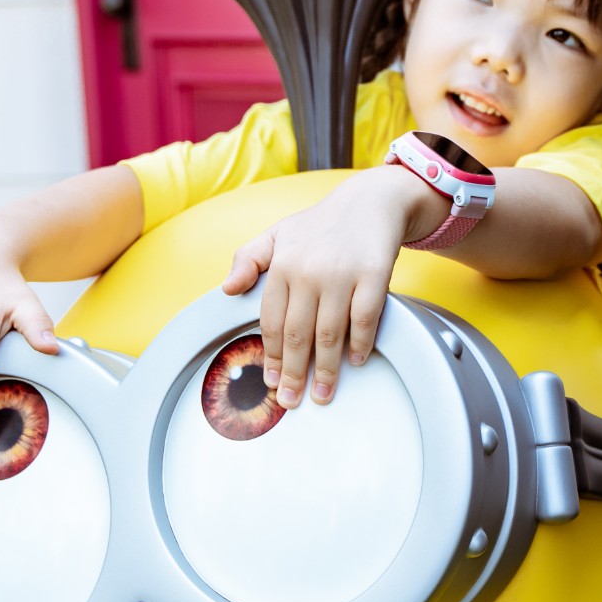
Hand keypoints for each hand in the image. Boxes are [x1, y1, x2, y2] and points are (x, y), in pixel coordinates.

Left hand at [221, 168, 447, 406]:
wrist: (370, 202)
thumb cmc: (320, 225)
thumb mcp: (277, 234)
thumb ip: (248, 259)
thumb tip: (227, 288)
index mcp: (282, 264)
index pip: (271, 321)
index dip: (270, 355)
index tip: (270, 380)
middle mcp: (309, 271)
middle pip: (297, 334)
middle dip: (292, 373)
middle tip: (291, 399)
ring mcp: (342, 274)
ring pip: (329, 333)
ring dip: (326, 369)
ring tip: (323, 394)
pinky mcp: (374, 275)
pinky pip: (365, 318)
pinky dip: (360, 343)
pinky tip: (356, 360)